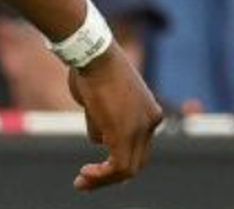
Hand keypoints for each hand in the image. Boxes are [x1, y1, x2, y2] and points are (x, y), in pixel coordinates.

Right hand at [67, 46, 162, 190]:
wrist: (93, 52)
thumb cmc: (91, 68)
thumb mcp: (98, 98)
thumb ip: (101, 120)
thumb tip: (98, 140)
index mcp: (150, 112)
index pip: (138, 144)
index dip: (117, 156)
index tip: (97, 164)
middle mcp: (151, 122)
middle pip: (137, 159)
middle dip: (112, 173)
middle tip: (88, 178)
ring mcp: (140, 129)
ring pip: (129, 167)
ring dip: (104, 178)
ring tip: (82, 181)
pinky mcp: (124, 135)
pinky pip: (118, 166)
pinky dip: (102, 175)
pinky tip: (86, 173)